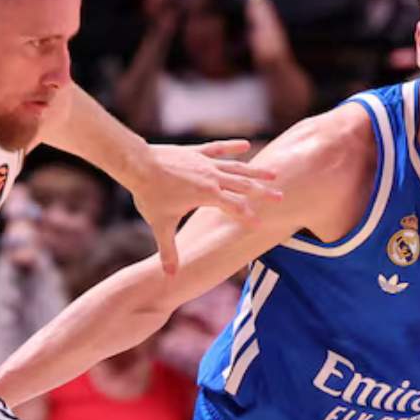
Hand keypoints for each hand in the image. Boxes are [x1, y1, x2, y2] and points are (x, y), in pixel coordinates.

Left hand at [132, 141, 280, 273]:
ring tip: (273, 174)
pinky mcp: (197, 152)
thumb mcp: (160, 225)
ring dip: (255, 171)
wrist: (138, 164)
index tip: (260, 224)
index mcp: (206, 195)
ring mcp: (205, 162)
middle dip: (262, 193)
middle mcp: (211, 177)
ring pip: (236, 167)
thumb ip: (168, 250)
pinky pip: (218, 148)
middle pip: (242, 186)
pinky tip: (245, 144)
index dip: (247, 216)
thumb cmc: (150, 194)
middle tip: (280, 197)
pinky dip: (232, 146)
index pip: (233, 207)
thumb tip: (170, 275)